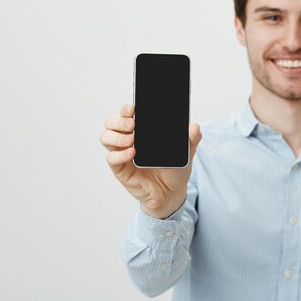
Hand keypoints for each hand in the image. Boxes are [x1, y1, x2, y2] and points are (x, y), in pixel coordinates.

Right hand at [100, 104, 201, 218]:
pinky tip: (132, 153)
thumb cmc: (174, 168)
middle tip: (132, 124)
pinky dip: (120, 154)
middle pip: (111, 123)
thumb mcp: (186, 152)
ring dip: (116, 136)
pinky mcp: (120, 169)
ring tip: (132, 139)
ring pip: (106, 137)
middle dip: (118, 120)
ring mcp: (122, 154)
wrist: (172, 192)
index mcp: (142, 130)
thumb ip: (191, 139)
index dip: (126, 109)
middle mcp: (128, 139)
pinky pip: (111, 159)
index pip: (127, 114)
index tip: (133, 108)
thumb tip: (195, 127)